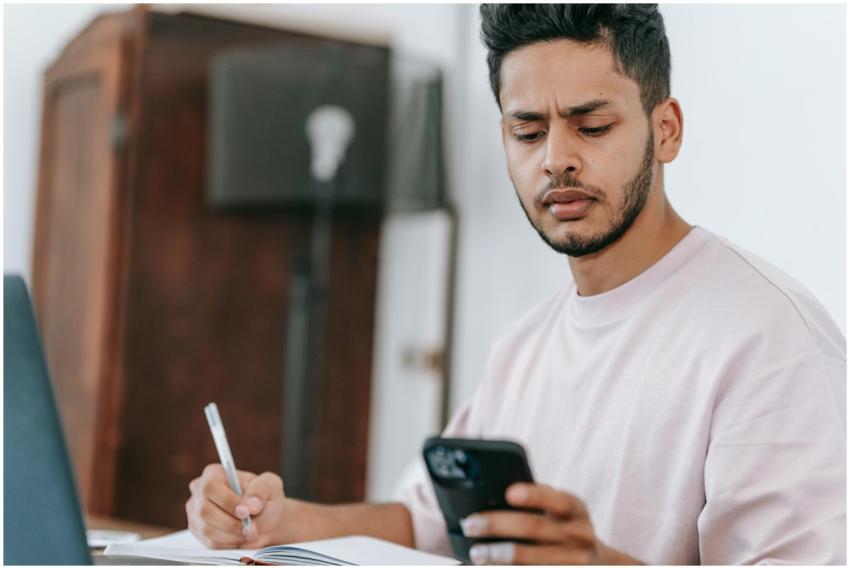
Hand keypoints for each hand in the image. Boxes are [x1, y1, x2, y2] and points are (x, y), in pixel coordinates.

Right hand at [186, 464, 289, 548]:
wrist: (265, 519)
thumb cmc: (265, 498)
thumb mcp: (270, 486)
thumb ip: (261, 490)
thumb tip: (251, 503)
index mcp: (214, 473)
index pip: (211, 487)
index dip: (228, 502)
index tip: (246, 513)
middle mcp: (199, 491)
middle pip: (205, 510)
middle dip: (231, 523)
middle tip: (252, 528)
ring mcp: (195, 512)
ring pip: (207, 529)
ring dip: (232, 535)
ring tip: (250, 533)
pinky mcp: (197, 530)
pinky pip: (209, 542)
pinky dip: (228, 543)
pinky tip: (240, 537)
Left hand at [459, 483, 641, 564]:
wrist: (598, 564)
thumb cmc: (565, 529)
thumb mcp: (562, 512)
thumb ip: (539, 501)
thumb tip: (496, 495)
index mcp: (576, 510)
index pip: (557, 499)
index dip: (534, 495)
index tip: (509, 493)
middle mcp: (580, 535)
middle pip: (535, 528)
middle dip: (498, 524)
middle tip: (471, 524)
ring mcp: (575, 562)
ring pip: (532, 558)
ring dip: (499, 555)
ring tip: (476, 552)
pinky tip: (493, 568)